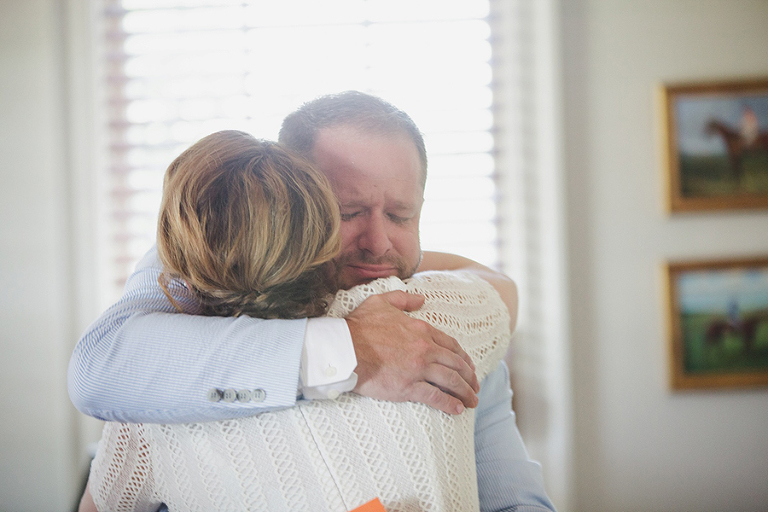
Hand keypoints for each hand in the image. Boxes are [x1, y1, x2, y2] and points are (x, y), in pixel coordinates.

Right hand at [346, 290, 479, 414]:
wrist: (345, 348)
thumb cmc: (359, 326)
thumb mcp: (381, 302)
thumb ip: (403, 299)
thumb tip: (421, 299)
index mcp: (421, 329)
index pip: (450, 344)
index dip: (463, 357)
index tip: (468, 366)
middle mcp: (424, 349)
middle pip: (456, 364)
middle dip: (469, 377)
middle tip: (475, 387)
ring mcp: (418, 368)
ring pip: (451, 381)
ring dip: (465, 392)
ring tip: (472, 402)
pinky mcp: (408, 387)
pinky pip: (435, 397)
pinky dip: (448, 404)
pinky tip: (456, 410)